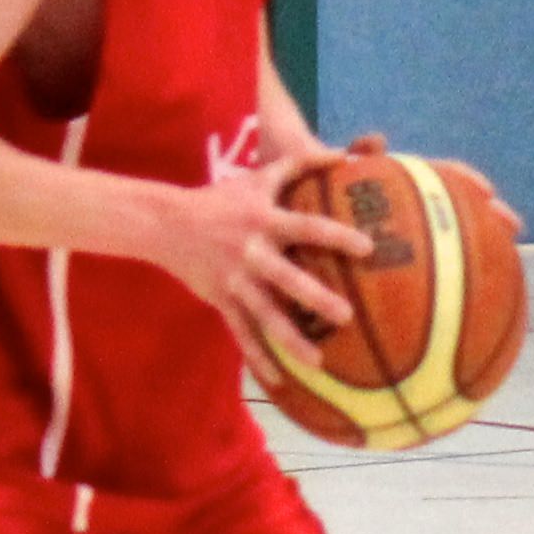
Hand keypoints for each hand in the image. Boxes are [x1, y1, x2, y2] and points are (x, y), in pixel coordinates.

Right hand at [151, 149, 375, 357]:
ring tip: (319, 362)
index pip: (307, 228)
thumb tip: (340, 153)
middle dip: (315, 298)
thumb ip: (300, 165)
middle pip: (287, 279)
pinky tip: (279, 380)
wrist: (167, 224)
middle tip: (345, 316)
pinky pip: (241, 334)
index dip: (336, 236)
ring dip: (291, 339)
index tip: (366, 247)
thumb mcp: (258, 177)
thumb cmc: (222, 199)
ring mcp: (235, 281)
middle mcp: (252, 253)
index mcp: (264, 221)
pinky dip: (258, 358)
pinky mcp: (222, 302)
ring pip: (265, 315)